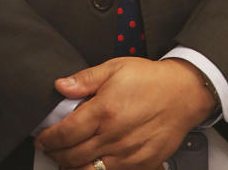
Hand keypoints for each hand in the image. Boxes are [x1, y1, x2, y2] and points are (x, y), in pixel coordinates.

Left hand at [35, 57, 214, 169]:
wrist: (184, 93)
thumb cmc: (151, 80)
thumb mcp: (114, 68)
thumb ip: (84, 79)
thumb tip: (60, 86)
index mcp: (104, 112)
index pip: (65, 134)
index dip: (49, 140)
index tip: (43, 140)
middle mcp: (115, 136)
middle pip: (74, 156)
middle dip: (57, 155)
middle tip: (50, 149)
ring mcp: (129, 154)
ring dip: (74, 167)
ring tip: (67, 159)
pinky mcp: (143, 164)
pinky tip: (92, 163)